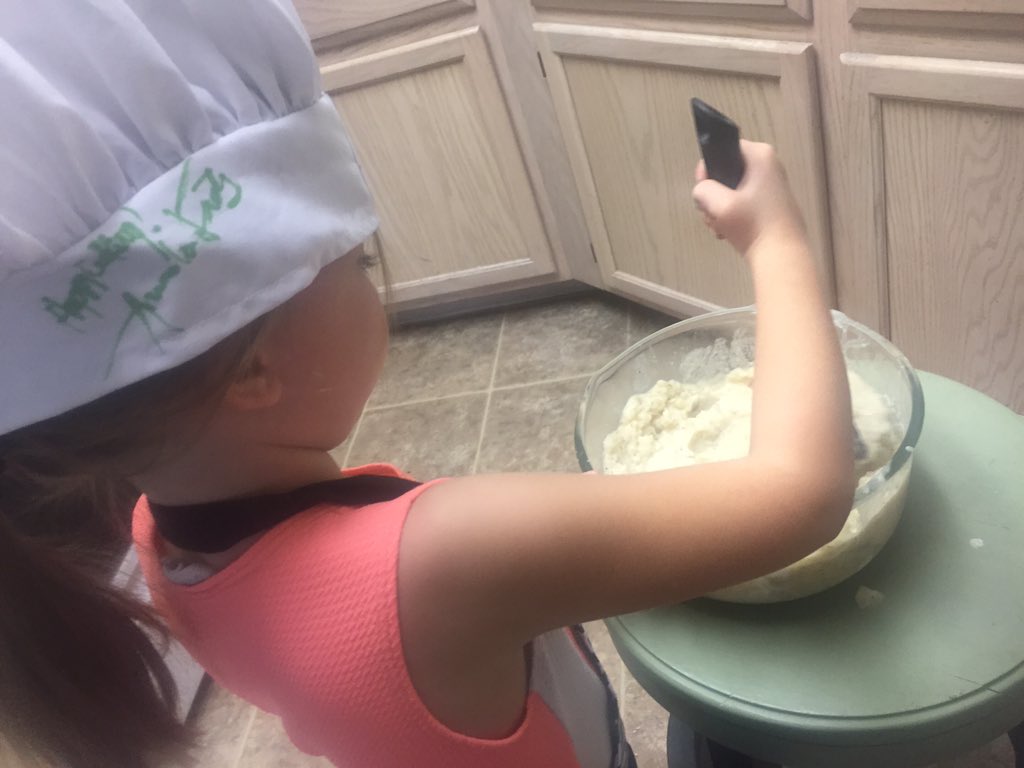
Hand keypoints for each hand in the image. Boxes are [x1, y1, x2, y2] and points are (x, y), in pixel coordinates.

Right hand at [693, 141, 806, 255]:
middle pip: (726, 172)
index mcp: (760, 156)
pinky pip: (742, 203)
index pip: (723, 149)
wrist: (781, 256)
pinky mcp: (770, 205)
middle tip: (712, 214)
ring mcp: (771, 186)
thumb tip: (702, 192)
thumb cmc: (753, 225)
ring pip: (731, 191)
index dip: (708, 168)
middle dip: (713, 195)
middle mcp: (768, 166)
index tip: (704, 190)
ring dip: (720, 209)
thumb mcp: (720, 204)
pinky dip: (732, 217)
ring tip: (720, 227)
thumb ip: (702, 190)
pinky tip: (729, 232)